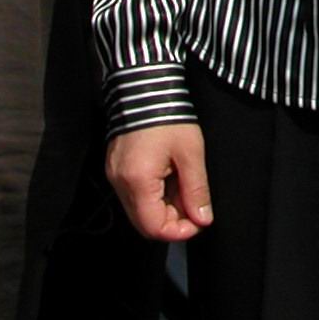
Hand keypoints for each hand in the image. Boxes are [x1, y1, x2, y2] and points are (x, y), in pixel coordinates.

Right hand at [106, 123, 214, 241]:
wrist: (145, 88)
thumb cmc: (169, 117)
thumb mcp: (191, 153)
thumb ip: (196, 189)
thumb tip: (203, 219)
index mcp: (138, 182)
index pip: (154, 228)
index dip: (179, 231)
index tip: (199, 220)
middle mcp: (120, 184)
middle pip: (145, 223)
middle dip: (173, 220)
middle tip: (193, 202)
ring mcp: (114, 177)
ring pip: (140, 211)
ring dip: (164, 207)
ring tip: (182, 183)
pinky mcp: (116, 170)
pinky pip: (134, 196)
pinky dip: (154, 195)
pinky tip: (169, 177)